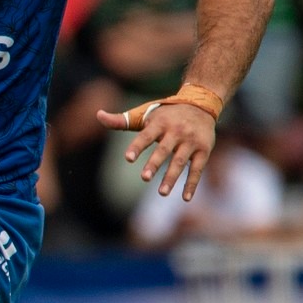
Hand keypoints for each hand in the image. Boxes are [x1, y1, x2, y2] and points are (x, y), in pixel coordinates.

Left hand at [97, 101, 216, 200]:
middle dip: (154, 163)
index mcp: (159, 122)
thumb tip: (98, 115)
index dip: (137, 146)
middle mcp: (176, 131)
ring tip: (161, 193)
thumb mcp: (144, 113)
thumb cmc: (166, 113)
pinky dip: (192, 184)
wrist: (200, 104)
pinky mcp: (204, 150)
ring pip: (180, 161)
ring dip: (171, 177)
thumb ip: (121, 120)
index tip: (127, 158)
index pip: (145, 135)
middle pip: (164, 149)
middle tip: (143, 178)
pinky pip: (197, 169)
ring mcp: (191, 141)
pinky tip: (185, 198)